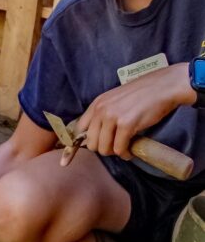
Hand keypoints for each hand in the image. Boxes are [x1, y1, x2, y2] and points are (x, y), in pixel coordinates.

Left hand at [76, 63, 194, 160]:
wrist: (162, 87)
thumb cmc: (142, 95)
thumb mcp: (115, 100)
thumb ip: (104, 114)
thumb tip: (97, 135)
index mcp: (96, 104)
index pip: (79, 129)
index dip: (81, 143)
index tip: (84, 151)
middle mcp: (101, 110)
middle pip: (91, 143)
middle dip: (104, 149)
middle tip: (116, 147)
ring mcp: (113, 117)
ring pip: (104, 148)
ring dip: (115, 152)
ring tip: (124, 149)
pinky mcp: (127, 124)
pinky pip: (119, 149)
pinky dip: (125, 154)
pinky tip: (130, 151)